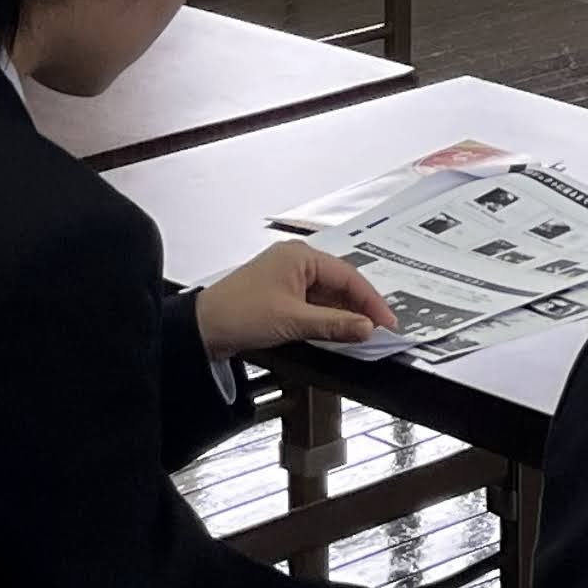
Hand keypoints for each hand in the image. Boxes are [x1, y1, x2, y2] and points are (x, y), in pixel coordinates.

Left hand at [194, 240, 396, 361]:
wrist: (199, 331)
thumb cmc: (239, 315)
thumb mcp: (293, 321)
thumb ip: (334, 324)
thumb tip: (367, 327)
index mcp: (301, 255)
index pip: (349, 276)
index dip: (371, 301)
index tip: (388, 321)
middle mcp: (296, 260)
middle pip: (340, 283)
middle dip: (360, 307)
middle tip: (381, 328)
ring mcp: (287, 277)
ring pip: (327, 294)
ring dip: (343, 314)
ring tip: (363, 332)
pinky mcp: (280, 294)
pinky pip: (313, 303)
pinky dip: (326, 317)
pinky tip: (338, 331)